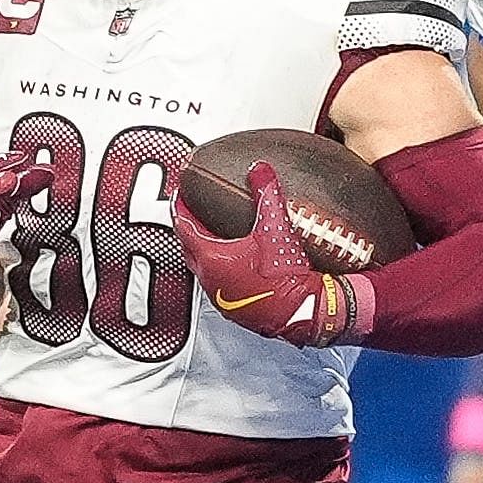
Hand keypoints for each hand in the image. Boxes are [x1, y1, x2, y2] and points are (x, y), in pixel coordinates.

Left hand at [174, 160, 366, 349]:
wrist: (303, 312)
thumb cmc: (285, 278)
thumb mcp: (276, 228)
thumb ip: (266, 194)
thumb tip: (260, 170)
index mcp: (212, 257)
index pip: (184, 225)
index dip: (180, 206)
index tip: (180, 195)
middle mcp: (210, 278)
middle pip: (187, 247)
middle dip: (188, 228)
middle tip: (193, 213)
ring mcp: (219, 296)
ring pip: (201, 268)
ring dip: (202, 251)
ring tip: (212, 236)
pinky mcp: (232, 308)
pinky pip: (216, 283)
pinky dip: (218, 269)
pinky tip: (234, 264)